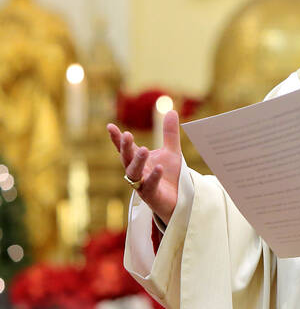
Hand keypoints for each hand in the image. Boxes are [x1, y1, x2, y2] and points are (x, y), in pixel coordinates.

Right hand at [107, 110, 182, 224]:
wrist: (179, 199)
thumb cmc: (171, 175)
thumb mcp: (172, 151)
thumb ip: (169, 133)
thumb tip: (172, 110)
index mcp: (139, 160)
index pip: (125, 148)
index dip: (117, 139)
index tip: (110, 126)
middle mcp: (137, 172)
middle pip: (127, 159)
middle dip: (125, 148)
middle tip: (127, 134)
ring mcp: (142, 185)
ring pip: (134, 173)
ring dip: (138, 161)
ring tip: (145, 149)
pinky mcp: (152, 196)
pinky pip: (150, 186)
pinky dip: (154, 177)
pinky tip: (159, 167)